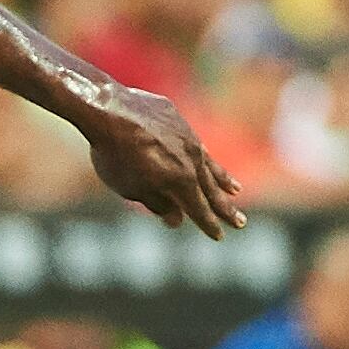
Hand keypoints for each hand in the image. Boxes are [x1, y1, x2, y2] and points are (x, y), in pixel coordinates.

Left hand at [80, 87, 248, 238]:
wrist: (108, 111)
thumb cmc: (114, 156)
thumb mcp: (132, 189)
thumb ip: (157, 204)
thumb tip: (177, 219)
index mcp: (182, 182)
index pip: (199, 210)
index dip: (209, 225)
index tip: (219, 237)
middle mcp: (192, 160)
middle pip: (211, 190)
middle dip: (225, 208)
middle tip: (241, 223)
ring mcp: (188, 138)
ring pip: (208, 164)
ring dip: (222, 179)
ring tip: (236, 190)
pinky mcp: (178, 121)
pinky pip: (195, 144)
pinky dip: (203, 156)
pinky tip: (205, 159)